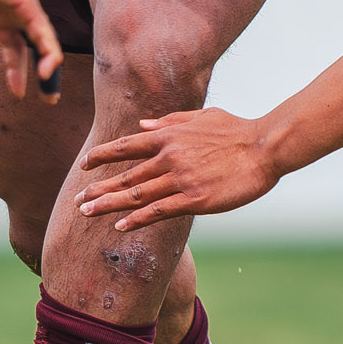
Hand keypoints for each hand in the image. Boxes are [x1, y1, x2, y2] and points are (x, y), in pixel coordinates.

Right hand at [0, 0, 62, 102]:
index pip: (11, 47)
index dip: (15, 69)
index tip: (17, 93)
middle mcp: (10, 11)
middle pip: (29, 48)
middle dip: (36, 74)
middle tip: (47, 98)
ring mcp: (20, 7)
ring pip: (42, 42)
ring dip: (48, 68)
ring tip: (51, 94)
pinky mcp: (25, 2)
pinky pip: (42, 31)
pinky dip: (48, 51)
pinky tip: (49, 70)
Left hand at [75, 108, 280, 229]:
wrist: (265, 147)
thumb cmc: (236, 130)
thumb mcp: (200, 116)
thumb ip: (169, 122)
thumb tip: (142, 127)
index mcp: (169, 135)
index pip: (126, 146)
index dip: (101, 156)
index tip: (84, 165)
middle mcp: (169, 157)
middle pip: (125, 175)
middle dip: (97, 188)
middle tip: (77, 200)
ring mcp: (180, 179)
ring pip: (136, 195)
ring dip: (108, 205)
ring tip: (87, 213)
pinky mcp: (194, 199)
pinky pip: (158, 212)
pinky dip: (137, 220)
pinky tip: (120, 227)